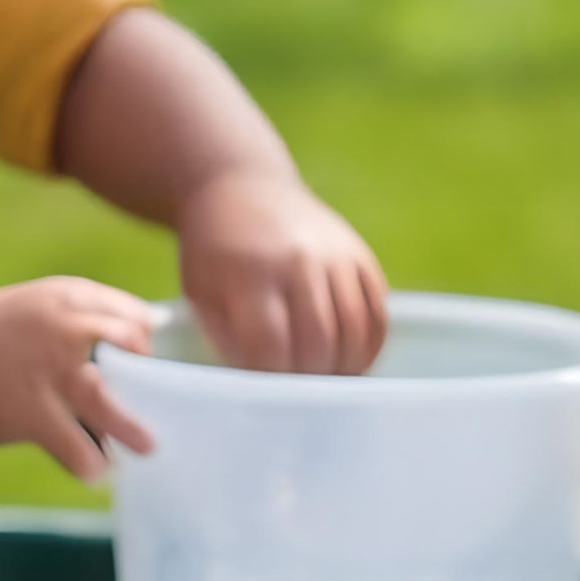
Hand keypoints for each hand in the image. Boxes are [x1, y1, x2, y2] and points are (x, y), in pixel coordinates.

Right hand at [0, 277, 156, 482]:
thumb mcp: (23, 317)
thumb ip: (64, 336)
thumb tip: (110, 380)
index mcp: (62, 298)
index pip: (130, 316)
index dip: (146, 345)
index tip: (149, 367)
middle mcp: (61, 325)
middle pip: (130, 352)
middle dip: (150, 383)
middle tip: (161, 406)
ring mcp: (46, 367)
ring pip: (108, 402)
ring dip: (132, 429)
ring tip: (147, 447)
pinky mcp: (28, 410)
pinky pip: (75, 445)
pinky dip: (89, 463)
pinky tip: (94, 472)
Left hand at [179, 169, 388, 374]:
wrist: (243, 186)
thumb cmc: (214, 250)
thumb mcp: (201, 291)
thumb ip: (227, 339)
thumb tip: (262, 387)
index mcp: (253, 271)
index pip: (272, 346)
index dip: (271, 380)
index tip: (266, 393)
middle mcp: (301, 259)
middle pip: (320, 341)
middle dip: (309, 379)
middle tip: (298, 394)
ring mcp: (337, 255)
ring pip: (356, 332)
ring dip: (343, 369)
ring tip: (325, 382)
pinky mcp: (361, 257)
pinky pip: (378, 315)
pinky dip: (369, 348)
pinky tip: (350, 362)